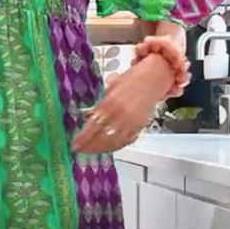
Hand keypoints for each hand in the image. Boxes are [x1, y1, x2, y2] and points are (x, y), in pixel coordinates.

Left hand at [71, 50, 190, 153]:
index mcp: (111, 103)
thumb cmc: (131, 80)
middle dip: (89, 146)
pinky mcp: (140, 127)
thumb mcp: (110, 88)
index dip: (83, 138)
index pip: (93, 126)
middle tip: (80, 149)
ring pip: (113, 142)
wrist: (154, 78)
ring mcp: (132, 123)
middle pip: (102, 137)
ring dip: (100, 148)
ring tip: (91, 150)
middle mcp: (121, 115)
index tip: (75, 144)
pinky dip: (115, 146)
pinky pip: (125, 141)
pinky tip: (107, 147)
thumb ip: (99, 104)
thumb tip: (86, 115)